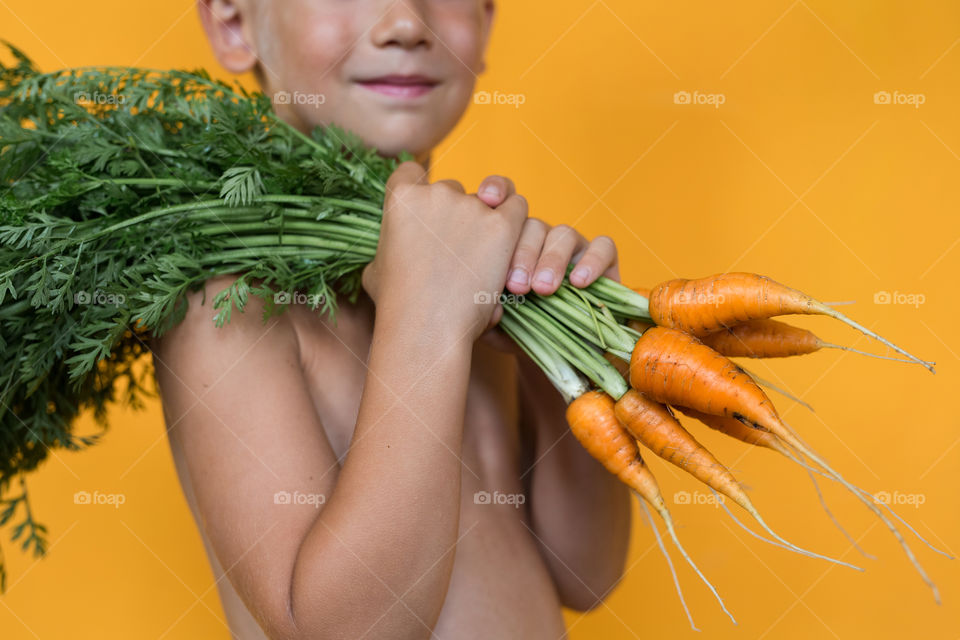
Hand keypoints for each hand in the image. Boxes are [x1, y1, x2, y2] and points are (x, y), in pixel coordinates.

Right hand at [362, 162, 527, 340]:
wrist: (428, 329)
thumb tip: (391, 250)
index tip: (430, 211)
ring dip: (489, 219)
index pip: (411, 171)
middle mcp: (436, 193)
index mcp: (401, 199)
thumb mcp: (376, 272)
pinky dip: (515, 226)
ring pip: (490, 198)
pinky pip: (516, 209)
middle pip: (453, 189)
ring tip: (486, 253)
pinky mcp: (500, 225)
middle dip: (458, 214)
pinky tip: (509, 250)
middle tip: (460, 249)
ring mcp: (470, 206)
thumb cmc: (398, 308)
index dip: (422, 189)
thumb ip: (387, 248)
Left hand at [471, 177, 620, 353]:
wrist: (547, 352)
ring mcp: (570, 245)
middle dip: (522, 253)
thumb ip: (475, 301)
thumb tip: (479, 299)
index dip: (496, 191)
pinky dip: (592, 261)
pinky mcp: (603, 259)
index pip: (502, 199)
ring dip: (552, 260)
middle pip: (530, 224)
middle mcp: (538, 236)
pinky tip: (578, 283)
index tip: (486, 200)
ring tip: (542, 289)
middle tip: (515, 286)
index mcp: (505, 238)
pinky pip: (603, 247)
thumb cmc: (511, 331)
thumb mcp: (485, 318)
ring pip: (562, 234)